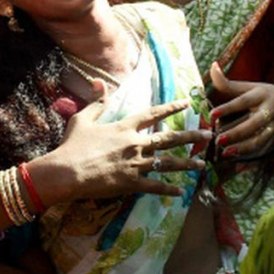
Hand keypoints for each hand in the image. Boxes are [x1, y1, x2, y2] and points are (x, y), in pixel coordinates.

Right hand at [35, 81, 210, 199]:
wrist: (66, 172)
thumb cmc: (72, 146)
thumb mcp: (82, 119)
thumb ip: (96, 102)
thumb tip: (99, 81)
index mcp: (124, 127)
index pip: (153, 114)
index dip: (170, 107)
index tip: (186, 103)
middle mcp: (135, 144)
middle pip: (169, 138)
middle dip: (190, 136)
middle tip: (208, 136)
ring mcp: (135, 164)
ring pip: (168, 163)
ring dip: (187, 164)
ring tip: (202, 165)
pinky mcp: (131, 183)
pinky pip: (154, 186)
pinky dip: (168, 190)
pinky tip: (180, 192)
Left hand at [209, 62, 273, 158]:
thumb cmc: (261, 95)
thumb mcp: (248, 87)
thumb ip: (227, 83)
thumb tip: (212, 66)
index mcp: (263, 93)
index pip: (243, 101)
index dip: (228, 108)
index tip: (211, 115)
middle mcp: (272, 108)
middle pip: (254, 123)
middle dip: (236, 132)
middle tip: (218, 140)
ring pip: (261, 138)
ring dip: (243, 147)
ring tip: (225, 152)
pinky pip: (265, 149)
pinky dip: (251, 156)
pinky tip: (237, 160)